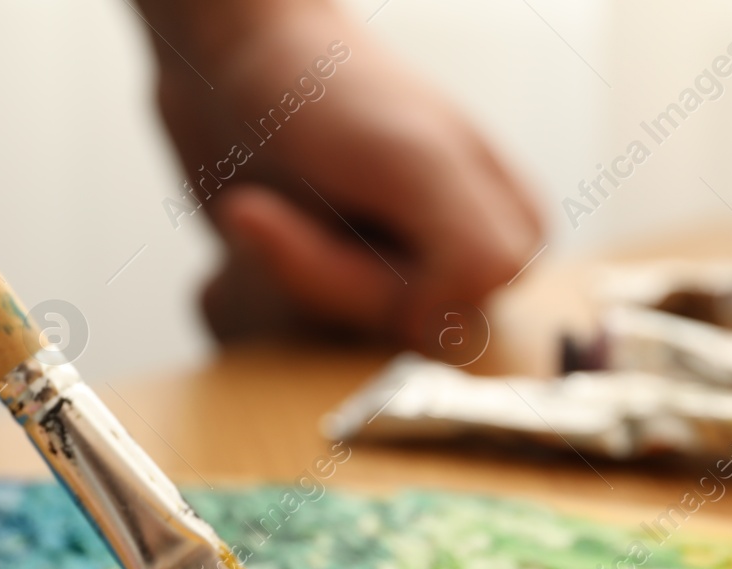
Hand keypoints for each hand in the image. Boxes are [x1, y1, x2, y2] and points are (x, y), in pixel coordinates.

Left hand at [138, 0, 543, 351]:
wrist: (226, 55)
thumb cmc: (320, 86)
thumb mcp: (411, 155)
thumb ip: (468, 246)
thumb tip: (441, 333)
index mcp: (506, 246)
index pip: (440, 322)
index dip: (367, 280)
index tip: (331, 206)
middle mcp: (448, 277)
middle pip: (371, 343)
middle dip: (307, 278)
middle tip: (270, 206)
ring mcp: (377, 289)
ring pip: (314, 351)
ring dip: (258, 287)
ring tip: (254, 211)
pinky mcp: (314, 300)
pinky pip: (268, 346)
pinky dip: (233, 297)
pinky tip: (241, 231)